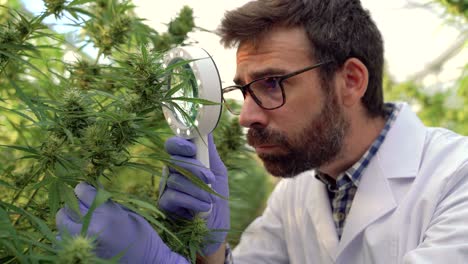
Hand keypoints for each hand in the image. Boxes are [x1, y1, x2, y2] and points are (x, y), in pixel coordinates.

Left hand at [56, 182, 187, 263]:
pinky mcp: (80, 256)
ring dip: (68, 222)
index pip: (82, 191)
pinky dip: (67, 237)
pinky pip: (62, 242)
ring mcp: (84, 244)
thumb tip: (91, 188)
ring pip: (61, 225)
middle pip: (67, 208)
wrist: (148, 263)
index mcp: (108, 213)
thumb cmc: (142, 236)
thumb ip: (107, 203)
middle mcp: (92, 227)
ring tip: (79, 223)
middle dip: (73, 205)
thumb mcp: (128, 213)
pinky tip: (79, 237)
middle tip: (81, 207)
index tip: (85, 191)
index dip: (83, 189)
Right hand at [158, 134, 229, 255]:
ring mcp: (166, 188)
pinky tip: (204, 206)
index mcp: (184, 162)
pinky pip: (173, 196)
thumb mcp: (218, 173)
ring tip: (210, 199)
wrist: (215, 228)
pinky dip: (192, 200)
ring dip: (197, 188)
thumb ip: (210, 153)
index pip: (173, 145)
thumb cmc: (216, 199)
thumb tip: (208, 129)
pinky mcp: (164, 204)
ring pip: (175, 179)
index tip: (192, 149)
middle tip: (210, 178)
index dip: (179, 143)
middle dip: (194, 168)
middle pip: (173, 160)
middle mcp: (172, 172)